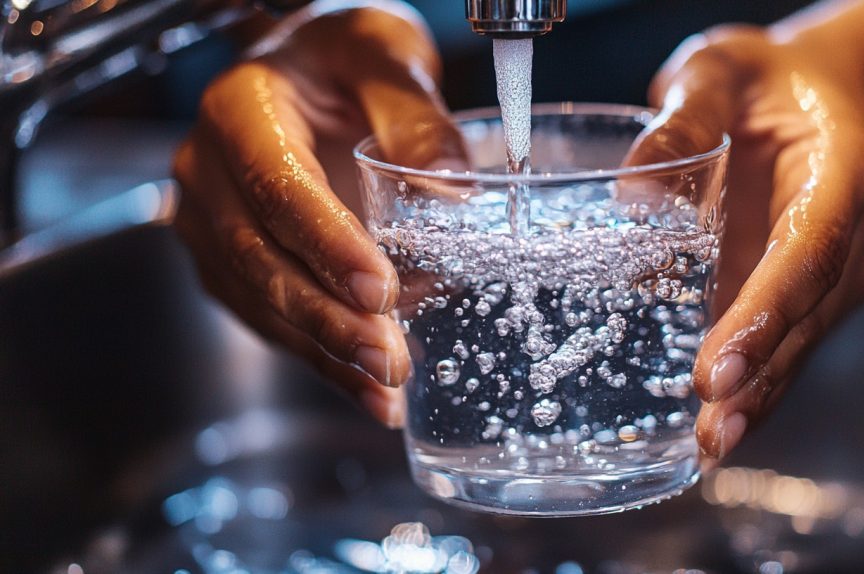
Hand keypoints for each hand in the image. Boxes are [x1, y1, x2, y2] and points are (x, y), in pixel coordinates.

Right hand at [173, 3, 466, 426]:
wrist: (307, 72)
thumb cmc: (341, 56)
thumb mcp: (384, 55)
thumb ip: (415, 113)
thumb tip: (450, 183)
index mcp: (240, 112)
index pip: (277, 188)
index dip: (327, 246)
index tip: (379, 292)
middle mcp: (208, 172)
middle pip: (260, 259)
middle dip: (328, 319)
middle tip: (389, 360)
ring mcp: (211, 223)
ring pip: (260, 301)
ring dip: (325, 352)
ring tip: (387, 390)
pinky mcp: (231, 262)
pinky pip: (270, 317)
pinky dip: (320, 358)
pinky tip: (367, 389)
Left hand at [625, 27, 863, 463]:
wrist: (809, 92)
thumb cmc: (761, 81)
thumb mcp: (717, 73)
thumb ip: (683, 119)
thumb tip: (631, 196)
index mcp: (845, 172)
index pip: (809, 254)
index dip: (766, 317)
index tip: (717, 370)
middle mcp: (856, 230)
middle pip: (810, 314)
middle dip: (760, 377)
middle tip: (713, 431)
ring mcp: (844, 266)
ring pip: (803, 338)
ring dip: (759, 393)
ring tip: (712, 442)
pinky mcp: (817, 288)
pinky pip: (788, 337)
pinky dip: (754, 378)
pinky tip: (718, 419)